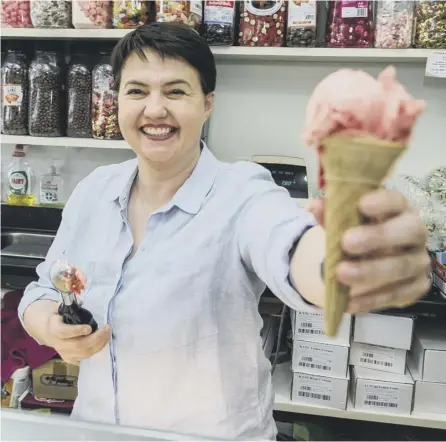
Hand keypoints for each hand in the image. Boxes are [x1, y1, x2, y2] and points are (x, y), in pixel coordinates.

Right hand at [44, 302, 110, 364]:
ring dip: (99, 344)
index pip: (64, 332)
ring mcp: (63, 353)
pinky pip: (85, 357)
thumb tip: (81, 301)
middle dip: (95, 338)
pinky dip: (97, 349)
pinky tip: (104, 340)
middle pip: (77, 345)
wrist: (47, 330)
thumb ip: (68, 304)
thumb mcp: (58, 308)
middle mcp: (58, 343)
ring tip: (108, 333)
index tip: (89, 328)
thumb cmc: (57, 317)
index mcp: (53, 329)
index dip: (77, 331)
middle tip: (106, 328)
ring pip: (83, 353)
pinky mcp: (70, 358)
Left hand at [308, 188, 430, 313]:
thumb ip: (332, 214)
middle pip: (408, 231)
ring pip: (402, 266)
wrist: (373, 259)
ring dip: (370, 271)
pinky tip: (350, 302)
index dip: (382, 202)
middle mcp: (414, 233)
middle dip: (377, 236)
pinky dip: (371, 299)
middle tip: (347, 243)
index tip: (361, 205)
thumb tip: (315, 207)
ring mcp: (417, 260)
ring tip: (342, 274)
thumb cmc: (361, 233)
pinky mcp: (415, 286)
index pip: (396, 200)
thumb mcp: (346, 222)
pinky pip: (396, 295)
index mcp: (398, 209)